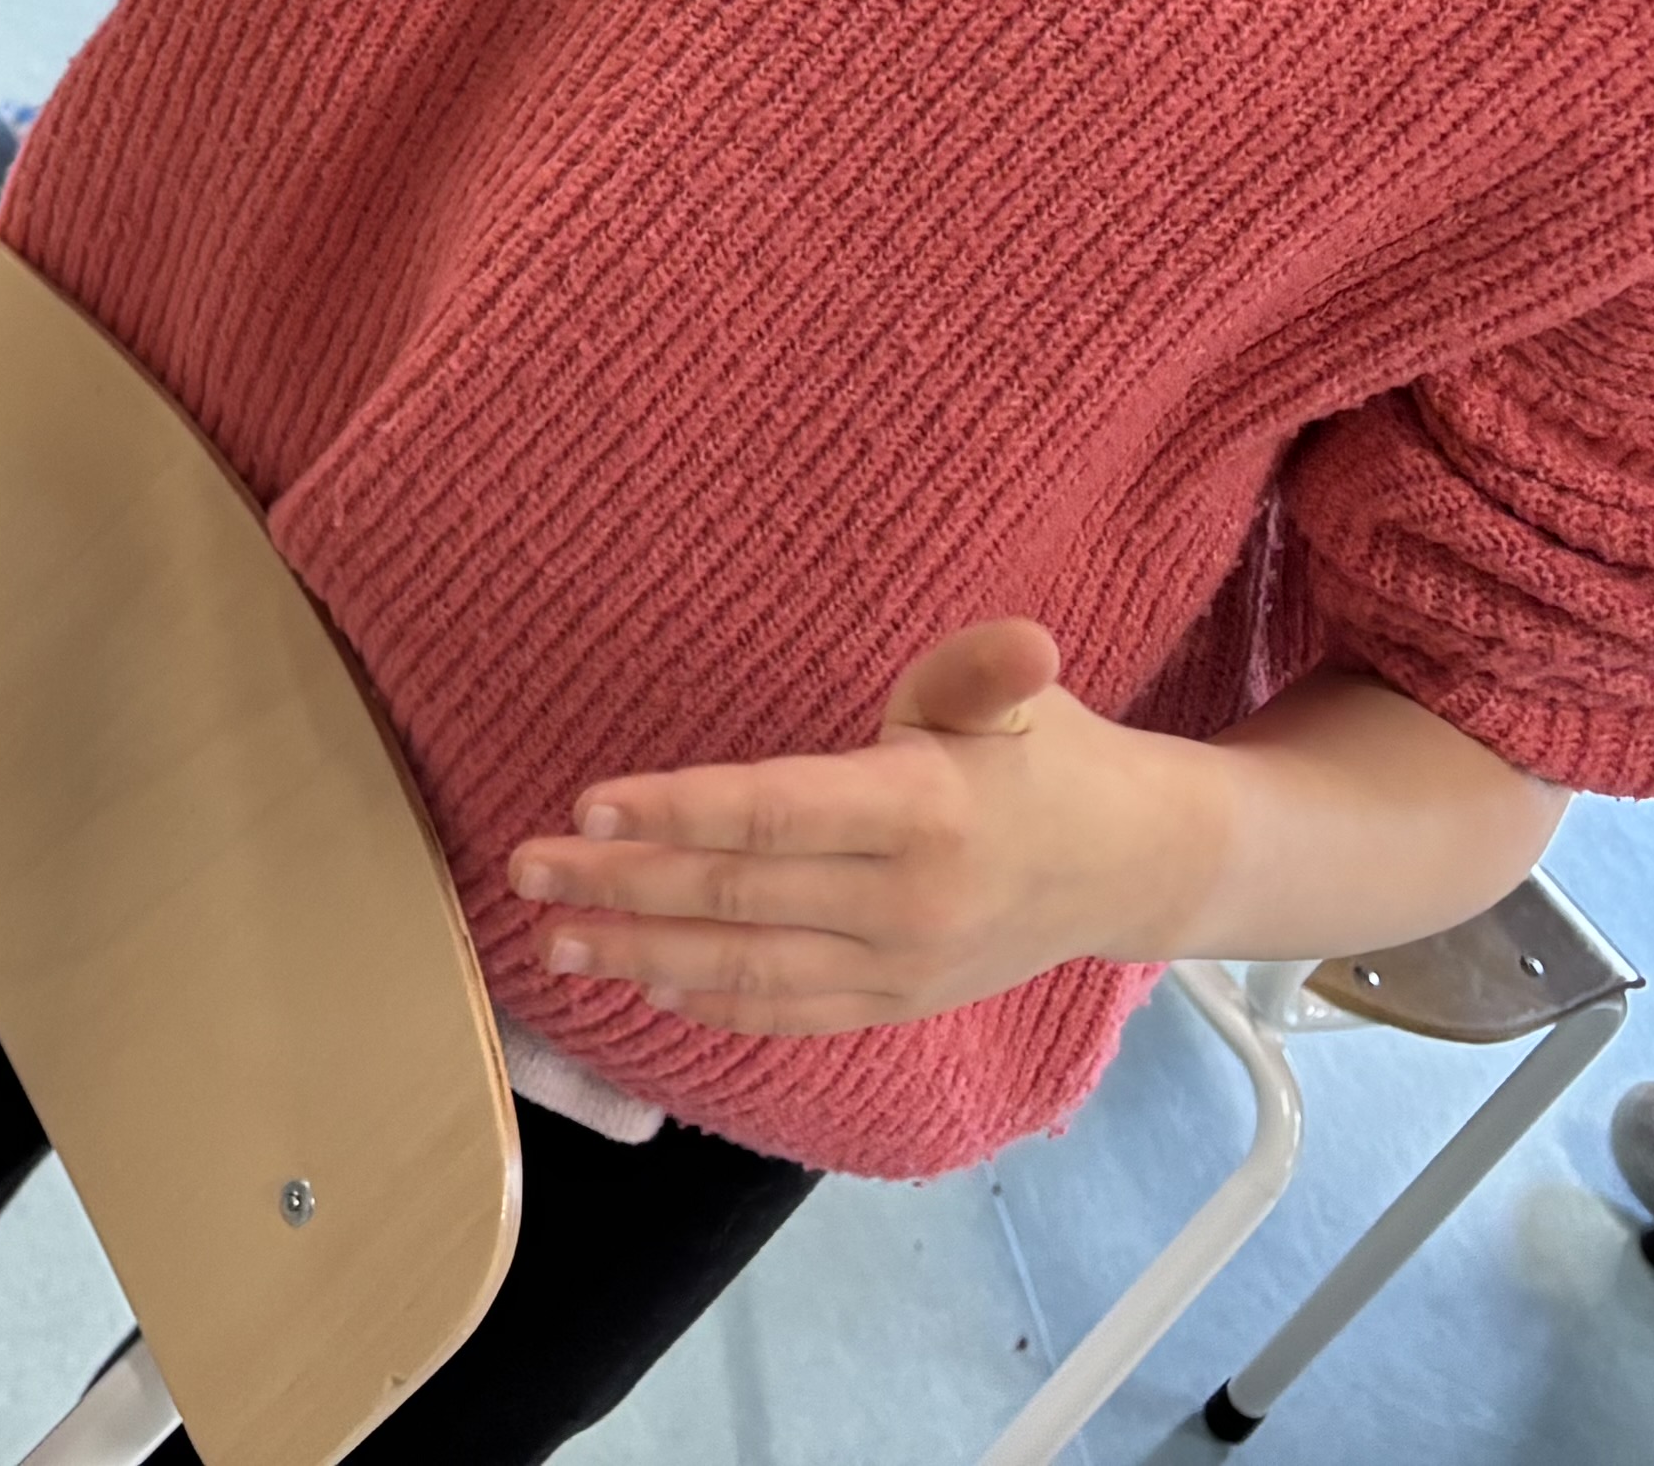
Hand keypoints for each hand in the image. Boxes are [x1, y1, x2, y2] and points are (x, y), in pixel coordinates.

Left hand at [508, 624, 1214, 1034]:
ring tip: (554, 941)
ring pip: (747, 968)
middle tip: (524, 871)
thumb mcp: (1016, 700)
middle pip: (736, 896)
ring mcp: (899, 966)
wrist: (1128, 869)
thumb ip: (979, 672)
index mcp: (921, 811)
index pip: (773, 814)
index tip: (585, 807)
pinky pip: (791, 1014)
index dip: (675, 813)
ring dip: (640, 956)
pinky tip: (647, 987)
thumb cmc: (1049, 760)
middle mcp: (904, 902)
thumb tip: (1024, 637)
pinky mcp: (900, 1005)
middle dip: (620, 886)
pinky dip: (715, 1005)